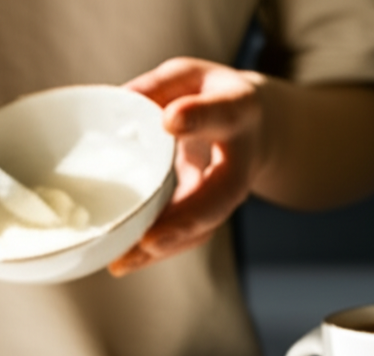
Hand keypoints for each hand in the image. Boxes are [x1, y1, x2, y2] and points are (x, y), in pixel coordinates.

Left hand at [109, 58, 263, 275]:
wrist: (254, 131)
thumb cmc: (211, 98)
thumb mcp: (190, 77)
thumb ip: (158, 87)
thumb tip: (118, 104)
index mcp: (237, 112)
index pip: (223, 114)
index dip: (199, 117)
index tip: (171, 120)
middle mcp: (238, 162)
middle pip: (219, 198)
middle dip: (186, 221)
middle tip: (149, 241)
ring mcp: (224, 196)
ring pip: (200, 229)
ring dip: (163, 248)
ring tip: (124, 261)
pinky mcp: (207, 216)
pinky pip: (185, 237)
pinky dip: (155, 252)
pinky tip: (124, 261)